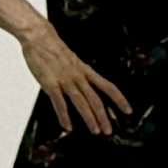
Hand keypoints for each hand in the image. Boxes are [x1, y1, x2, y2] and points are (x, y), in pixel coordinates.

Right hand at [20, 27, 134, 141]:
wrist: (39, 37)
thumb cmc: (54, 50)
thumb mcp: (73, 62)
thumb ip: (79, 75)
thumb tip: (85, 87)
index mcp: (86, 71)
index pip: (108, 86)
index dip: (119, 99)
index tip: (128, 111)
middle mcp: (79, 76)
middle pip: (96, 98)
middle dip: (104, 116)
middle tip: (109, 130)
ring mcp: (65, 80)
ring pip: (81, 102)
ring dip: (89, 118)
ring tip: (95, 130)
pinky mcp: (50, 83)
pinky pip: (59, 102)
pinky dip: (64, 116)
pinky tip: (67, 127)